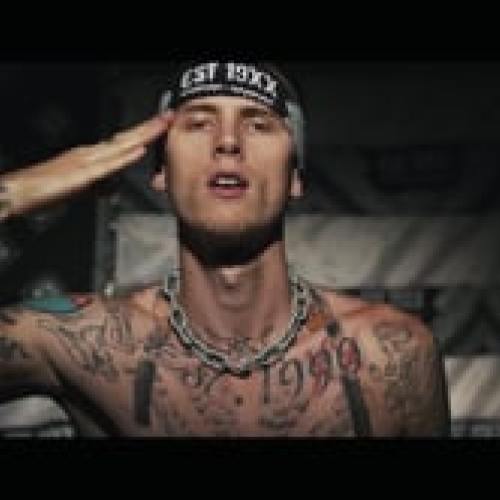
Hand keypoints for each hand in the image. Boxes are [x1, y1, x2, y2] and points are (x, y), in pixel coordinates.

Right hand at [0, 112, 172, 219]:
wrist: (23, 191)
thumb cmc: (48, 188)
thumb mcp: (80, 187)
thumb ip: (98, 185)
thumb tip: (112, 187)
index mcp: (91, 155)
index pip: (123, 142)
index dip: (143, 133)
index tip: (160, 127)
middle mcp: (91, 152)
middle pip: (125, 138)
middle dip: (148, 128)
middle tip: (168, 117)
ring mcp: (87, 160)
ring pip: (120, 146)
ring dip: (142, 135)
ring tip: (161, 126)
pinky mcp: (82, 174)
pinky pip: (107, 164)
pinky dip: (125, 157)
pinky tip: (138, 151)